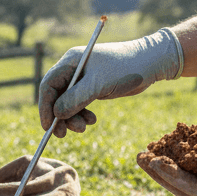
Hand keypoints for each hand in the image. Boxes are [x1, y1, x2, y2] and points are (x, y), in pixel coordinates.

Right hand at [39, 29, 182, 137]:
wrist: (151, 63)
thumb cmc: (125, 68)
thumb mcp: (97, 84)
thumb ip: (75, 99)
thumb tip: (56, 115)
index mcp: (70, 61)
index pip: (48, 85)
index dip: (45, 107)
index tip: (48, 126)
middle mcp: (73, 69)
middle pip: (55, 97)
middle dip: (59, 116)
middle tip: (64, 134)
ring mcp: (82, 79)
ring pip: (67, 104)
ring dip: (72, 119)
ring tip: (84, 128)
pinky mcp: (92, 88)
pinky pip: (79, 105)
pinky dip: (82, 115)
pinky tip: (92, 121)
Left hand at [137, 138, 196, 195]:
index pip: (190, 187)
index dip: (169, 174)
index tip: (152, 160)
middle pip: (181, 185)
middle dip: (159, 172)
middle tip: (139, 156)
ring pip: (188, 175)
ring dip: (168, 164)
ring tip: (148, 151)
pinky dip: (187, 155)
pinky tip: (174, 143)